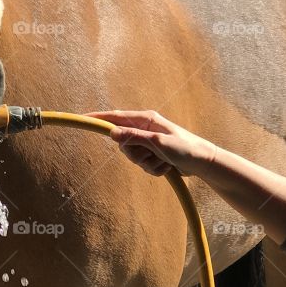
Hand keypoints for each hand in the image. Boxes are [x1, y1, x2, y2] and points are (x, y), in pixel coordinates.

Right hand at [85, 109, 216, 178]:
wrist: (203, 162)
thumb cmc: (185, 148)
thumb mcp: (158, 142)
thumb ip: (134, 137)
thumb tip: (112, 133)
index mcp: (146, 119)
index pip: (115, 117)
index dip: (98, 118)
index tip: (82, 119)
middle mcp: (145, 128)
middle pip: (122, 143)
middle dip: (134, 154)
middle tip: (152, 154)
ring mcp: (148, 142)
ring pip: (132, 157)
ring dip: (147, 163)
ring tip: (164, 161)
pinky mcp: (153, 154)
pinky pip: (143, 165)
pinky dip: (154, 169)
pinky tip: (167, 166)